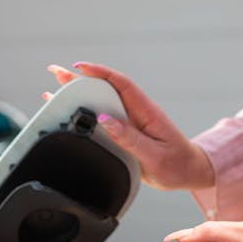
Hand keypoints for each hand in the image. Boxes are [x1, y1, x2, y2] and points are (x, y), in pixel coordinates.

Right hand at [45, 62, 213, 190]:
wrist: (188, 173)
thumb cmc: (177, 165)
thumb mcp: (154, 155)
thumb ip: (129, 138)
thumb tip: (105, 121)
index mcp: (147, 112)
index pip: (121, 85)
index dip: (100, 73)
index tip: (79, 68)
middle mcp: (137, 113)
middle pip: (105, 90)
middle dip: (80, 80)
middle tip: (55, 73)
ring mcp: (130, 122)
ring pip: (101, 103)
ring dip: (79, 96)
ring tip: (54, 89)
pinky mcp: (125, 133)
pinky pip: (103, 119)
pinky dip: (85, 114)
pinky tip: (69, 112)